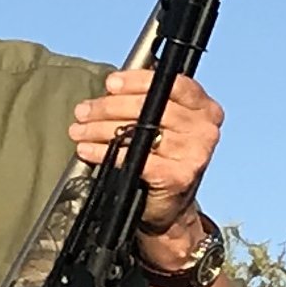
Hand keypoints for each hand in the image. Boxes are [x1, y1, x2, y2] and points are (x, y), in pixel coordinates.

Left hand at [71, 68, 223, 236]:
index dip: (139, 80)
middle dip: (110, 107)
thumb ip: (149, 99)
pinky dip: (105, 152)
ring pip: (139, 132)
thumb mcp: (165, 123)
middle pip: (152, 106)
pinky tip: (88, 149)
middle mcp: (205, 129)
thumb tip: (114, 84)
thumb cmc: (164, 158)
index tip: (111, 83)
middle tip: (84, 111)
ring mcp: (194, 154)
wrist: (170, 206)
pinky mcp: (178, 177)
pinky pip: (134, 158)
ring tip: (80, 130)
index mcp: (205, 109)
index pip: (173, 83)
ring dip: (101, 130)